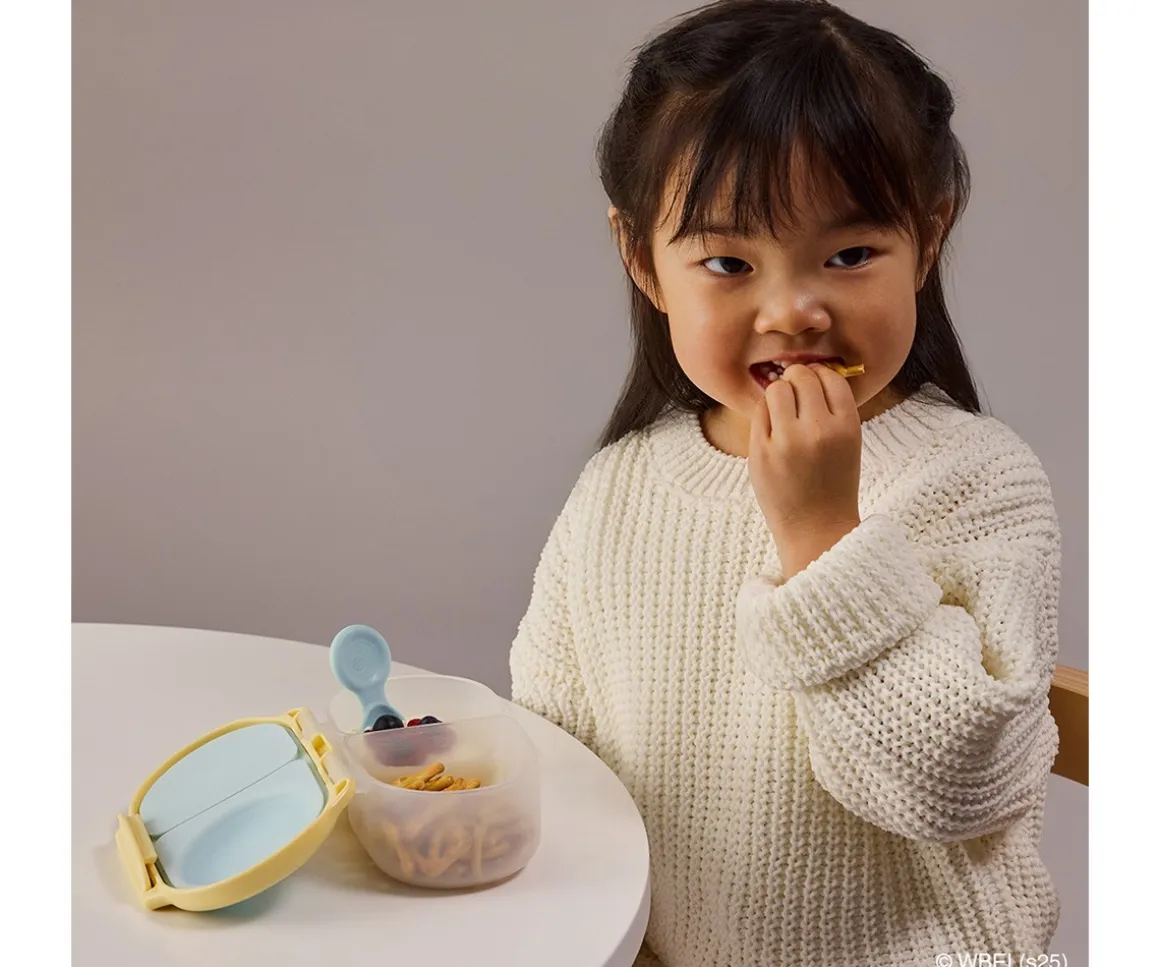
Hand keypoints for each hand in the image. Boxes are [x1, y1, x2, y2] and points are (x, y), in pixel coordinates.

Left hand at [748, 363, 862, 578]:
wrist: (816, 530)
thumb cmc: (833, 483)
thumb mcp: (848, 443)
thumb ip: (832, 409)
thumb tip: (807, 369)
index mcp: (846, 427)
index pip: (830, 377)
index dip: (821, 376)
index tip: (815, 386)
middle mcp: (817, 431)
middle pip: (801, 377)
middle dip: (797, 380)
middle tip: (796, 396)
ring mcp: (786, 442)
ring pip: (777, 389)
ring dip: (779, 393)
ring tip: (784, 411)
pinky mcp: (760, 452)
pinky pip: (759, 412)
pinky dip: (766, 414)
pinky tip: (774, 429)